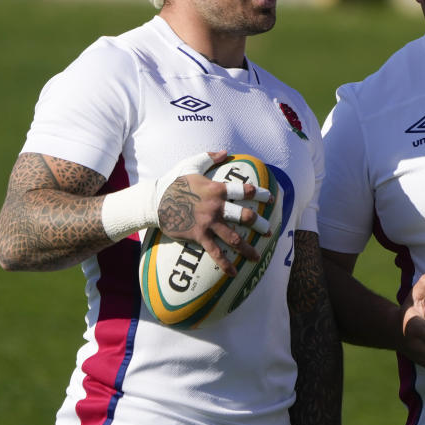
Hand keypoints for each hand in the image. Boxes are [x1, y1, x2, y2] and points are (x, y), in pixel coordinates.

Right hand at [157, 151, 271, 275]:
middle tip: (269, 231)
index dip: (260, 194)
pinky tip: (233, 273)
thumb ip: (210, 158)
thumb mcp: (191, 164)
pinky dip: (225, 264)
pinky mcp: (199, 236)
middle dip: (260, 224)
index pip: (244, 191)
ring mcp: (208, 223)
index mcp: (217, 189)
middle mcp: (216, 206)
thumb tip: (225, 152)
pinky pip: (215, 252)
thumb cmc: (174, 182)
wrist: (153, 202)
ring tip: (257, 257)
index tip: (271, 199)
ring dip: (247, 249)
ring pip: (233, 238)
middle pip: (244, 216)